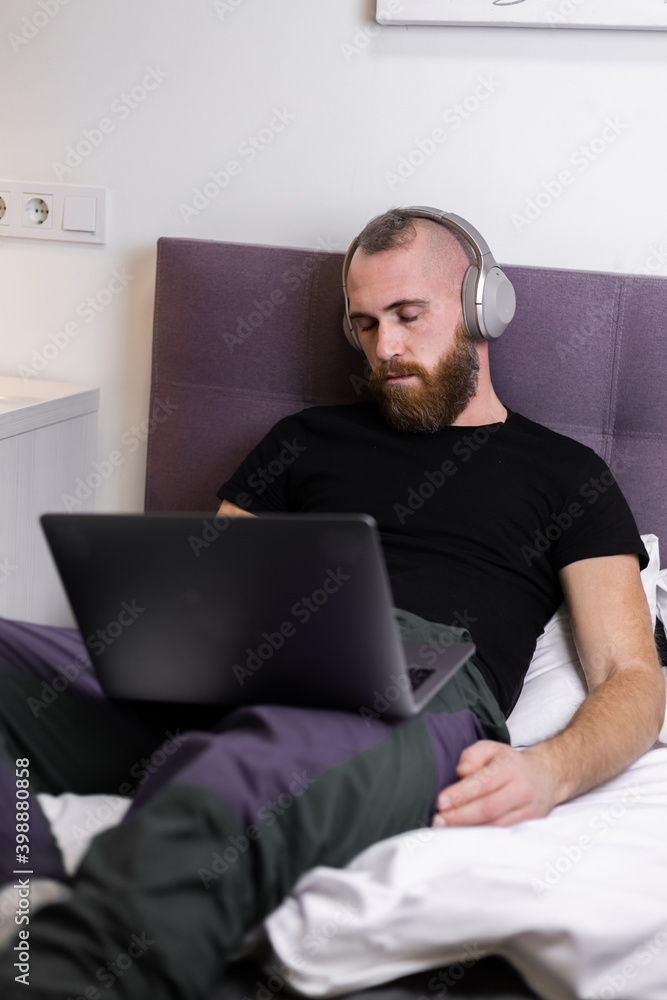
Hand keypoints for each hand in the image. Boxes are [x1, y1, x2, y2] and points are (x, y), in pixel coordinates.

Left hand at [431, 740, 557, 827]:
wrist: (545, 777)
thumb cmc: (510, 763)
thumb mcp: (492, 749)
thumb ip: (473, 755)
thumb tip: (462, 772)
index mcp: (510, 768)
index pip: (483, 783)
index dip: (460, 794)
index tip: (441, 801)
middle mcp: (522, 790)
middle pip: (489, 808)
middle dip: (460, 816)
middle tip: (438, 820)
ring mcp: (528, 810)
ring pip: (496, 825)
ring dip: (469, 829)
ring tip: (446, 829)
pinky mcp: (529, 825)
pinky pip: (503, 834)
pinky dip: (482, 836)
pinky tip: (465, 835)